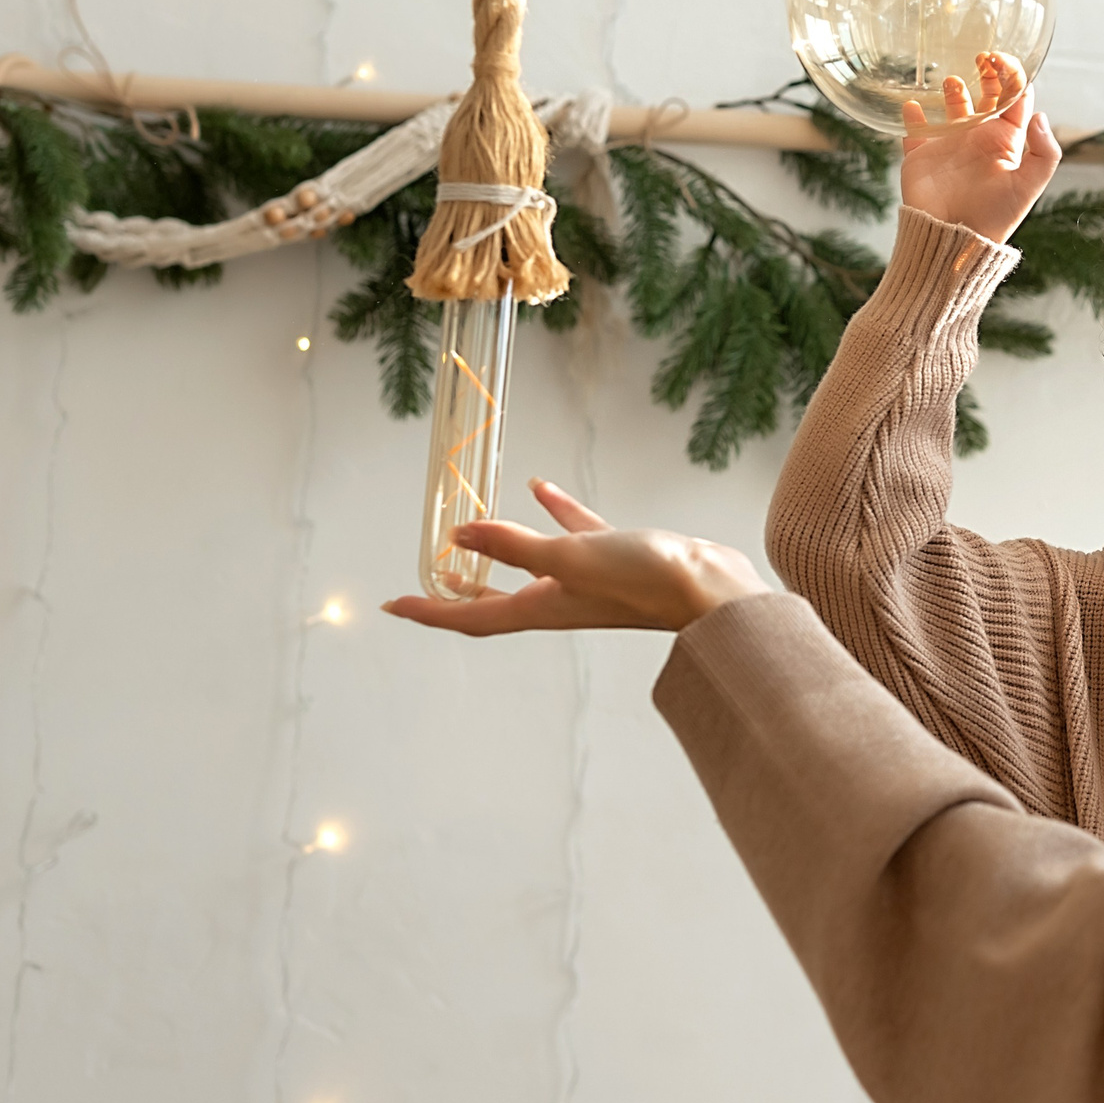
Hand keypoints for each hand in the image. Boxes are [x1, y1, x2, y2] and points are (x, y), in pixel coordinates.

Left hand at [384, 479, 767, 635]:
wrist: (709, 586)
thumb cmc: (642, 580)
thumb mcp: (568, 557)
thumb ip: (513, 545)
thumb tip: (459, 536)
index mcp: (541, 608)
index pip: (470, 615)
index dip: (428, 611)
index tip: (394, 604)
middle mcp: (559, 599)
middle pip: (495, 598)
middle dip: (460, 590)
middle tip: (429, 580)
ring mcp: (588, 579)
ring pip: (532, 564)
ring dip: (501, 550)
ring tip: (473, 529)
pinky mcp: (616, 557)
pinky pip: (574, 534)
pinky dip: (555, 513)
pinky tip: (542, 487)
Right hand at [898, 51, 1061, 243]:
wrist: (953, 241)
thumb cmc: (994, 217)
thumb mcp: (1028, 186)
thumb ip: (1043, 152)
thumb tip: (1040, 113)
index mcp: (1005, 141)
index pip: (1014, 99)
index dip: (1011, 75)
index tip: (1000, 59)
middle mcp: (979, 138)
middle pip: (985, 96)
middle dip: (986, 74)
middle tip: (981, 57)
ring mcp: (950, 145)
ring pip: (951, 107)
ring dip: (952, 90)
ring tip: (952, 83)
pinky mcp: (922, 156)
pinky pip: (914, 130)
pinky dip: (911, 116)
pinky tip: (912, 105)